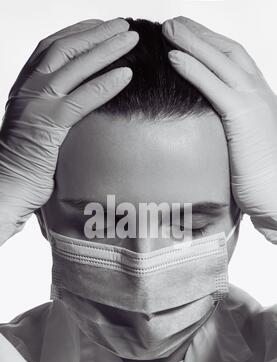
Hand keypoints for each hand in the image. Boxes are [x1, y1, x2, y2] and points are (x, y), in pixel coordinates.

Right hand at [0, 18, 138, 244]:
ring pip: (75, 66)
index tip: (100, 26)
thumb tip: (78, 105)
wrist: (6, 187)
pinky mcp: (48, 125)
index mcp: (25, 87)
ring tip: (131, 38)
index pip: (51, 48)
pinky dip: (106, 84)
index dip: (77, 33)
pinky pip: (81, 99)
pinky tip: (126, 74)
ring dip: (106, 49)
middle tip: (123, 24)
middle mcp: (28, 89)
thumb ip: (52, 110)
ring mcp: (36, 104)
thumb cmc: (25, 163)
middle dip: (96, 33)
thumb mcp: (37, 128)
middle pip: (65, 48)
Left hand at [163, 16, 276, 243]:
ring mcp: (253, 101)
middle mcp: (258, 91)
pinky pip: (214, 86)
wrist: (276, 192)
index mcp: (258, 96)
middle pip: (227, 49)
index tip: (188, 34)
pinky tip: (174, 57)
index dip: (210, 42)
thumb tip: (208, 119)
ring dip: (192, 41)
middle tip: (173, 23)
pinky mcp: (243, 117)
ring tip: (168, 28)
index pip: (234, 58)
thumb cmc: (258, 173)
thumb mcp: (244, 139)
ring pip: (220, 60)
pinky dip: (193, 69)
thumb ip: (230, 123)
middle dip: (199, 33)